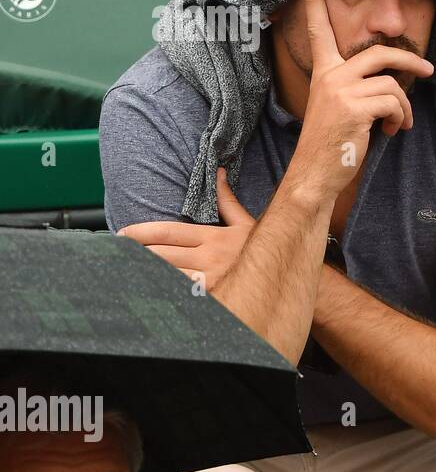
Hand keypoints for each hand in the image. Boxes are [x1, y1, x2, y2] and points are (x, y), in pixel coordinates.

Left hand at [118, 167, 254, 292]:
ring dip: (143, 273)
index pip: (168, 232)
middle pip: (161, 254)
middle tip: (114, 253)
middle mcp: (210, 258)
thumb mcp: (246, 223)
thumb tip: (219, 171)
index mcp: (214, 237)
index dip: (141, 233)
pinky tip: (146, 291)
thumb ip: (227, 199)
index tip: (122, 234)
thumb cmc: (263, 250)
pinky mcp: (213, 300)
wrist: (286, 279)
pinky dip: (161, 292)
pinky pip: (180, 295)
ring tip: (121, 271)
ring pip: (166, 276)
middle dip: (135, 253)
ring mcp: (211, 281)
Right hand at [286, 0, 433, 201]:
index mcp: (323, 72)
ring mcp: (341, 90)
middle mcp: (330, 76)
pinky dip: (400, 118)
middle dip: (410, 61)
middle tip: (428, 71)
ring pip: (392, 83)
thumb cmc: (331, 142)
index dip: (316, 4)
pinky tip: (391, 131)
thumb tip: (391, 81)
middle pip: (380, 52)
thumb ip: (356, 86)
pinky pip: (394, 102)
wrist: (315, 174)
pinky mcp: (354, 107)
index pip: (318, 31)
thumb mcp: (338, 106)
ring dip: (405, 107)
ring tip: (399, 123)